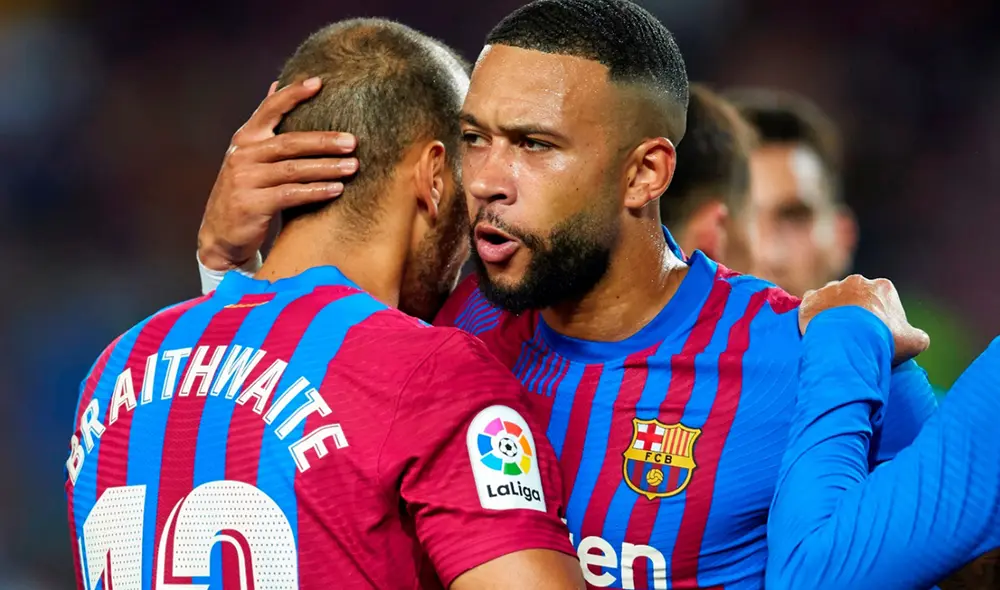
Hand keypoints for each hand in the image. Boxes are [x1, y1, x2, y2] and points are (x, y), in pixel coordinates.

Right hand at [197, 77, 359, 269]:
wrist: (221, 235)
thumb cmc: (247, 191)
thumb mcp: (250, 155)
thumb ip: (265, 125)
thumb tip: (276, 84)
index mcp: (245, 139)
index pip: (269, 110)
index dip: (293, 94)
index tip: (319, 83)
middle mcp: (243, 155)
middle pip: (290, 142)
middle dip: (324, 141)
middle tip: (353, 142)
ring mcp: (245, 180)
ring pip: (293, 169)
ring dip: (327, 168)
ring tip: (353, 167)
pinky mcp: (251, 204)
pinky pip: (290, 195)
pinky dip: (316, 192)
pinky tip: (337, 190)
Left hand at [798, 274, 929, 363]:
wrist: (846, 340)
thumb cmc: (883, 339)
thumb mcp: (914, 341)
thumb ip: (917, 336)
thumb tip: (916, 338)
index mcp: (882, 287)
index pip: (883, 299)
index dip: (881, 318)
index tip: (877, 334)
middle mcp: (856, 282)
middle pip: (856, 297)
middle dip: (856, 313)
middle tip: (854, 335)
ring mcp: (831, 288)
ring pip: (832, 300)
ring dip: (834, 313)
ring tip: (835, 335)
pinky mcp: (810, 299)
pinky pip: (811, 306)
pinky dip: (813, 317)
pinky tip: (817, 332)